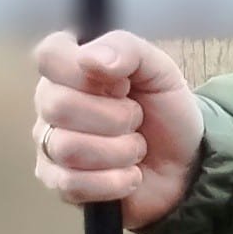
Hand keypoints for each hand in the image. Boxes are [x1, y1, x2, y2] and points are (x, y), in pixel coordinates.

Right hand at [30, 28, 204, 229]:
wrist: (184, 164)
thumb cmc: (164, 111)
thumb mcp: (159, 69)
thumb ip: (126, 49)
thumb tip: (89, 59)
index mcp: (69, 68)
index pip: (49, 56)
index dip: (87, 72)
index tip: (122, 83)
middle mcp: (50, 103)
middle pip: (59, 106)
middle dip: (115, 117)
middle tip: (136, 119)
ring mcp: (50, 145)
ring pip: (68, 148)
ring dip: (119, 151)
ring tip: (136, 148)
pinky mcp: (58, 183)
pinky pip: (72, 184)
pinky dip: (114, 181)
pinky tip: (130, 175)